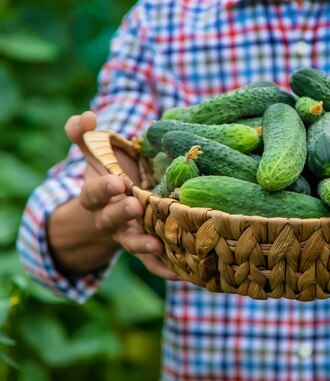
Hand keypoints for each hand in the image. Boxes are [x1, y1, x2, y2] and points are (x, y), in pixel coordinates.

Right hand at [65, 111, 178, 279]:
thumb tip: (84, 116)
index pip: (94, 193)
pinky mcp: (148, 249)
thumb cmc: (109, 174)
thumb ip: (85, 135)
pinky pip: (155, 263)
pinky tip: (184, 273)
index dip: (103, 188)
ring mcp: (128, 236)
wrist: (114, 209)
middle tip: (134, 206)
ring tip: (159, 245)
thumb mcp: (96, 154)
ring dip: (144, 246)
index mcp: (96, 197)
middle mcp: (110, 220)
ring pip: (133, 244)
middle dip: (121, 214)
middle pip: (111, 220)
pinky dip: (167, 269)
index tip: (115, 181)